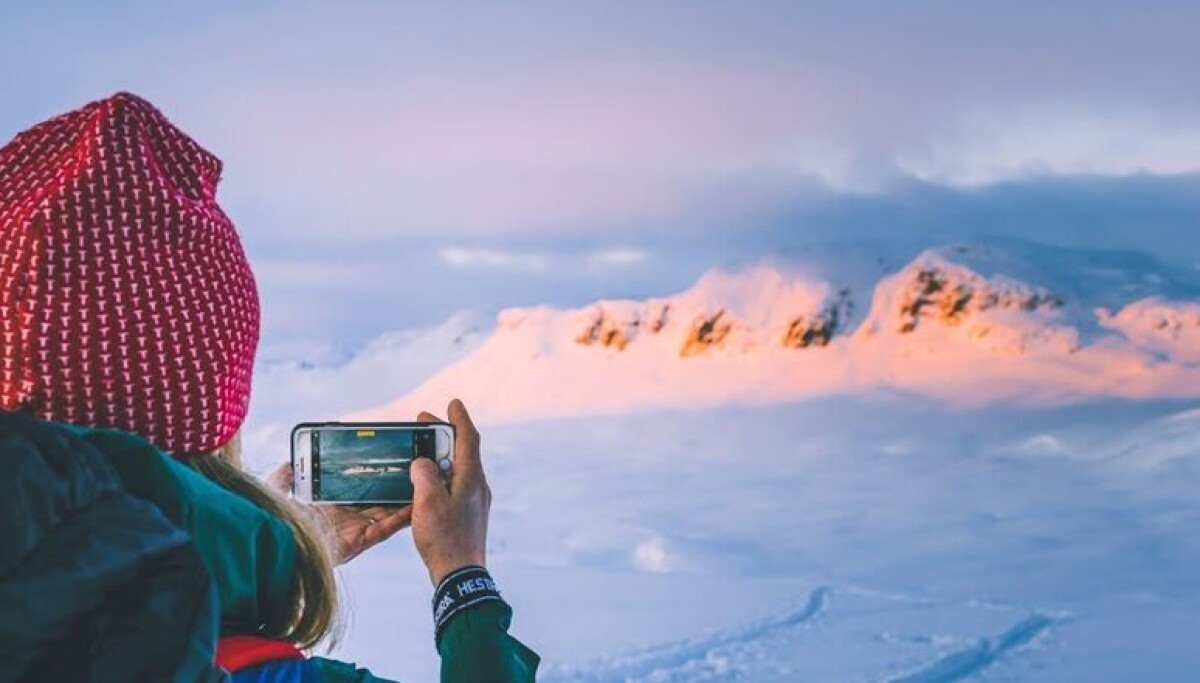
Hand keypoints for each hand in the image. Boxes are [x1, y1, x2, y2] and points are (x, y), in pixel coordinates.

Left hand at [265, 462, 411, 564]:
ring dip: (406, 502)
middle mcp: (346, 520)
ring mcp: (354, 531)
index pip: (359, 492)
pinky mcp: (358, 541)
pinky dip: (402, 517)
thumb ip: (284, 477)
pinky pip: (385, 528)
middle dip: (397, 489)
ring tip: (424, 486)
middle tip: (417, 473)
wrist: (272, 548)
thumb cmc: (273, 526)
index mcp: (331, 509)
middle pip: (379, 502)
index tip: (391, 464)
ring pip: (388, 514)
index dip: (375, 479)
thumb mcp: (277, 494)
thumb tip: (289, 463)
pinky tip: (415, 506)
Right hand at [412, 399, 490, 585]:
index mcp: (472, 478)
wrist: (460, 575)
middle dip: (444, 435)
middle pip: (463, 451)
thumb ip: (424, 474)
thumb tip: (421, 463)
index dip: (459, 419)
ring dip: (441, 456)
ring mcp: (476, 501)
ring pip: (459, 469)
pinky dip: (442, 475)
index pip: (468, 438)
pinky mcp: (470, 515)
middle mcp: (478, 486)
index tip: (452, 403)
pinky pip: (456, 485)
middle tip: (425, 423)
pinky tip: (427, 483)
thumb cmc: (444, 538)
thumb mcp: (427, 501)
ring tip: (421, 451)